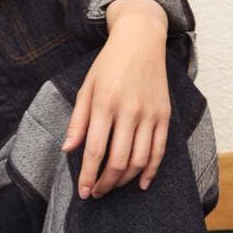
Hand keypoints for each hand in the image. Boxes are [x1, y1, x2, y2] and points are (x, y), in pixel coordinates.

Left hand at [69, 2, 169, 198]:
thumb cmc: (108, 64)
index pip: (95, 150)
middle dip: (106, 183)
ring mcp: (150, 113)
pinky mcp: (164, 115)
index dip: (89, 175)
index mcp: (105, 103)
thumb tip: (68, 150)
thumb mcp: (86, 87)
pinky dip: (151, 171)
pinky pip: (160, 150)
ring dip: (125, 180)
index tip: (83, 192)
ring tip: (113, 186)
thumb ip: (78, 121)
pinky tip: (142, 183)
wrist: (141, 39)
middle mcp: (129, 110)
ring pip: (140, 160)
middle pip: (119, 160)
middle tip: (96, 193)